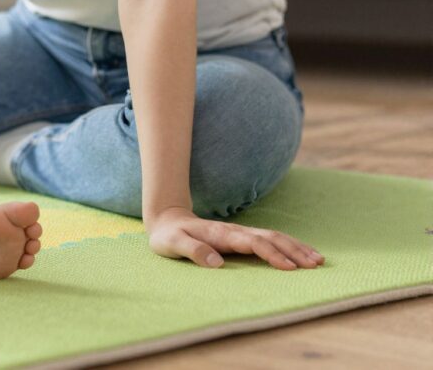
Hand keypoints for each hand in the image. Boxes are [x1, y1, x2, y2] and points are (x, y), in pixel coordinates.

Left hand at [146, 206, 324, 270]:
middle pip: (270, 238)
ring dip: (296, 247)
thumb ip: (192, 251)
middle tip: (315, 264)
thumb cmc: (169, 236)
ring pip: (274, 237)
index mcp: (222, 235)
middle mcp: (235, 232)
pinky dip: (289, 245)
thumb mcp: (173, 243)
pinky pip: (270, 239)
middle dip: (294, 250)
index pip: (253, 243)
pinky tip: (302, 253)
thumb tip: (216, 263)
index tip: (290, 267)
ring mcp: (240, 233)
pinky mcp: (242, 237)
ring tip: (318, 260)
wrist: (167, 219)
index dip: (272, 254)